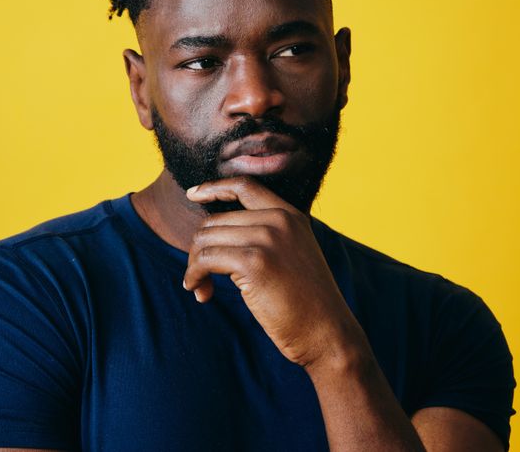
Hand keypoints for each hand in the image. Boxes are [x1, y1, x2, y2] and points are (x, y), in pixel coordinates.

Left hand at [184, 176, 367, 369]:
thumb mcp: (292, 255)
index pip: (245, 186)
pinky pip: (205, 259)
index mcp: (291, 215)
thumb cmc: (306, 302)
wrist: (327, 333)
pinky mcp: (254, 264)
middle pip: (215, 220)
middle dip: (199, 249)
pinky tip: (201, 292)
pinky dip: (194, 276)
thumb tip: (212, 233)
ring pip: (205, 239)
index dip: (214, 187)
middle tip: (200, 277)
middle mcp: (279, 221)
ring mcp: (267, 240)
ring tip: (200, 287)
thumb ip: (265, 235)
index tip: (192, 194)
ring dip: (194, 265)